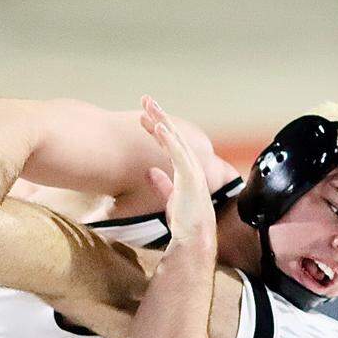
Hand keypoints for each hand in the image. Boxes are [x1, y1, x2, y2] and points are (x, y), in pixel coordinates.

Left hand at [139, 96, 216, 249]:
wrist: (195, 237)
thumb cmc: (184, 221)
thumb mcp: (169, 199)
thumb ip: (161, 184)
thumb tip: (150, 172)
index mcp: (184, 171)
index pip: (169, 144)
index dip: (157, 130)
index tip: (143, 119)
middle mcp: (190, 166)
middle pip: (173, 135)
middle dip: (159, 116)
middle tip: (145, 100)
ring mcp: (192, 170)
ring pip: (175, 139)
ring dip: (162, 121)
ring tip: (149, 106)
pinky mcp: (190, 177)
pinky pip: (178, 154)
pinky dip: (169, 140)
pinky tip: (159, 127)